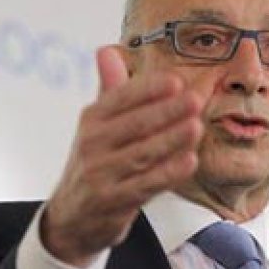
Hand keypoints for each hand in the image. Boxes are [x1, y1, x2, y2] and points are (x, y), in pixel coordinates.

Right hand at [41, 46, 203, 267]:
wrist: (72, 218)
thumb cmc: (95, 164)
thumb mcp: (96, 126)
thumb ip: (109, 91)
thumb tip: (108, 51)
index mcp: (92, 119)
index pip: (121, 98)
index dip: (149, 89)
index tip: (176, 80)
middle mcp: (92, 144)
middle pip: (134, 124)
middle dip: (166, 112)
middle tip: (195, 101)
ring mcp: (101, 174)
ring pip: (142, 154)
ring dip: (171, 140)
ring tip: (196, 127)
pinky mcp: (112, 201)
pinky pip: (146, 184)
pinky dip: (168, 173)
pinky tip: (189, 162)